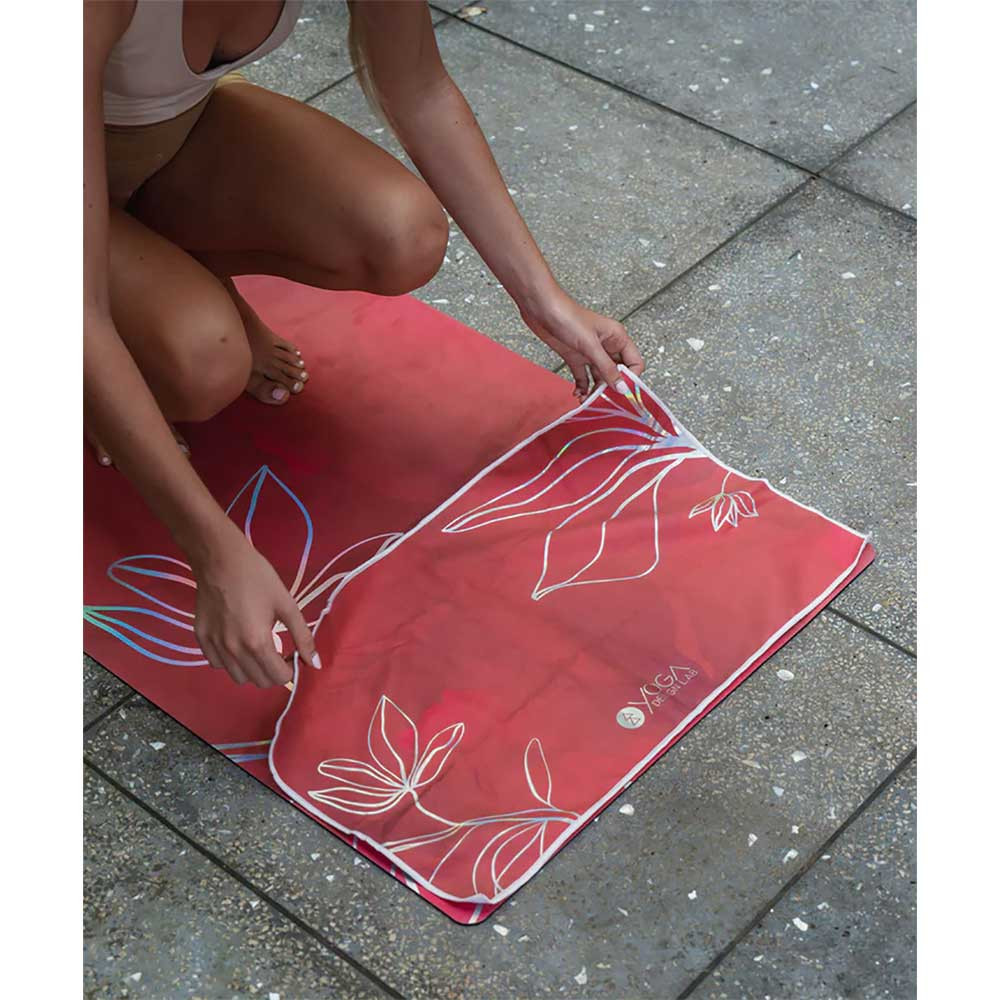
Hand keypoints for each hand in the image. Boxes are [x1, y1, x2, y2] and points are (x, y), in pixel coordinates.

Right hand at [191, 524, 319, 687]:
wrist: (221, 559)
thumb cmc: (258, 578)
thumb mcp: (287, 604)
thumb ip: (303, 636)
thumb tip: (315, 664)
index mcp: (257, 643)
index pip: (278, 678)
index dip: (290, 669)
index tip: (291, 654)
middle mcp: (233, 651)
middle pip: (259, 681)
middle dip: (273, 671)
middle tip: (277, 650)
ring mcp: (214, 646)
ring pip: (238, 677)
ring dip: (253, 669)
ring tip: (258, 647)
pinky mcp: (201, 639)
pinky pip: (218, 664)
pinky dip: (230, 661)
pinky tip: (237, 642)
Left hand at [520, 290, 644, 398]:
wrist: (540, 308)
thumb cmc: (568, 317)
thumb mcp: (590, 345)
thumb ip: (606, 368)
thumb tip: (622, 388)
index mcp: (617, 338)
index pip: (634, 362)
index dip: (631, 378)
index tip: (623, 393)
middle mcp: (607, 346)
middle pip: (617, 373)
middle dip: (612, 388)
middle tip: (605, 402)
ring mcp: (591, 352)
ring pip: (600, 377)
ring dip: (595, 391)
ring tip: (589, 402)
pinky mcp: (576, 357)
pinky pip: (583, 377)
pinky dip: (582, 387)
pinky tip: (578, 395)